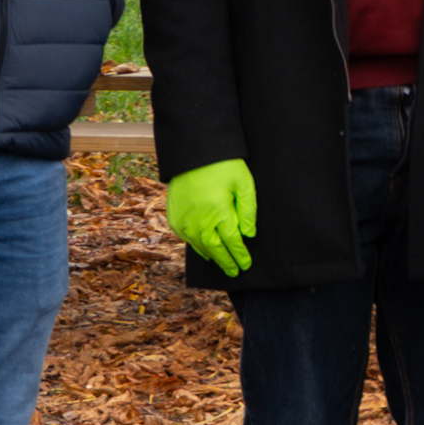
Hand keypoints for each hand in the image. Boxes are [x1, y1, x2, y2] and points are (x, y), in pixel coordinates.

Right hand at [165, 158, 254, 278]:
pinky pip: (184, 237)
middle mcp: (200, 220)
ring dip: (211, 256)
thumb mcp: (243, 183)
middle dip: (226, 261)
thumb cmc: (223, 165)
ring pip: (198, 245)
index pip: (232, 242)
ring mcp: (184, 219)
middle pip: (215, 248)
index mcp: (219, 212)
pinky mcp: (174, 215)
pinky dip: (194, 246)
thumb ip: (247, 210)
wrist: (193, 152)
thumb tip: (249, 234)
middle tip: (234, 271)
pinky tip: (202, 249)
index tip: (246, 264)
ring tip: (220, 263)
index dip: (239, 255)